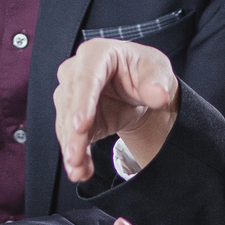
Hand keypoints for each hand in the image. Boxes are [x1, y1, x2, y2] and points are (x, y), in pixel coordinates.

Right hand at [54, 38, 179, 184]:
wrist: (140, 90)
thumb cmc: (146, 72)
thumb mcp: (158, 72)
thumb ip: (156, 83)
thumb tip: (157, 94)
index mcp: (98, 53)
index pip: (86, 77)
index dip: (82, 102)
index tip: (81, 125)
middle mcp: (77, 72)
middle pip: (70, 104)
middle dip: (72, 133)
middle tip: (75, 155)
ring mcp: (72, 95)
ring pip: (66, 124)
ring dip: (72, 149)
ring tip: (78, 169)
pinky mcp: (73, 118)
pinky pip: (71, 139)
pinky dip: (77, 157)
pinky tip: (81, 171)